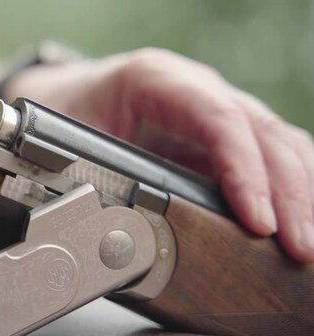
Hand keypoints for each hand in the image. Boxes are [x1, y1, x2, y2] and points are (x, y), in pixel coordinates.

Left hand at [7, 47, 313, 262]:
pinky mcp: (216, 140)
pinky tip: (296, 220)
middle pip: (260, 131)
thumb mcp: (61, 138)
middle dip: (287, 191)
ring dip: (297, 193)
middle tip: (299, 244)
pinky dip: (286, 191)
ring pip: (275, 143)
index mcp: (154, 79)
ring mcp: (211, 112)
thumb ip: (83, 173)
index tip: (258, 220)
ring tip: (305, 242)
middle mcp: (194, 89)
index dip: (244, 169)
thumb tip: (110, 233)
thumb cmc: (66, 111)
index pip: (217, 117)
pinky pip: (265, 159)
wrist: (60, 97)